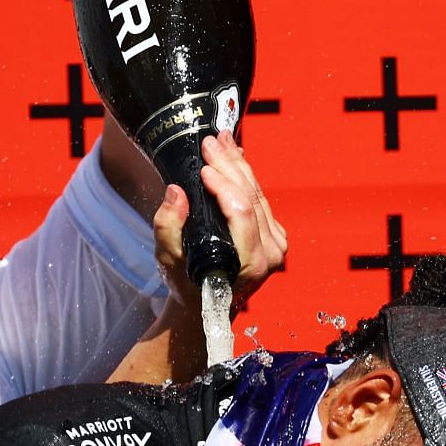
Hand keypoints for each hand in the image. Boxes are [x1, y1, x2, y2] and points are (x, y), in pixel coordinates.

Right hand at [150, 131, 287, 310]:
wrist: (206, 304)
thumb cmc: (186, 284)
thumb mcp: (168, 259)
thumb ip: (168, 227)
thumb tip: (176, 192)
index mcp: (251, 262)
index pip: (241, 212)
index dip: (224, 184)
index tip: (203, 166)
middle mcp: (270, 254)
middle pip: (252, 197)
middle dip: (229, 165)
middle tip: (210, 141)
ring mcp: (276, 244)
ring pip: (258, 193)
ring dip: (238, 164)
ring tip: (221, 141)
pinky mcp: (274, 235)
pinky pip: (260, 198)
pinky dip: (245, 175)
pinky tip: (233, 156)